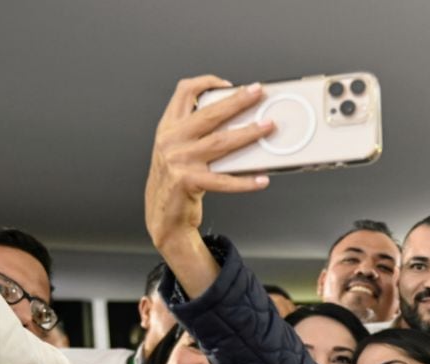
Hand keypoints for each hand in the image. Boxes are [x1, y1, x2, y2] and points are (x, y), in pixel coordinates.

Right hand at [145, 75, 273, 259]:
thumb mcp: (177, 149)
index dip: (206, 82)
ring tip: (268, 127)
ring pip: (221, 141)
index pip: (184, 92)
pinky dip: (245, 182)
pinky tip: (261, 179)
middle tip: (258, 92)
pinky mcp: (188, 181)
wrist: (161, 215)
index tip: (229, 85)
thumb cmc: (175, 181)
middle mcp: (172, 140)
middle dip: (237, 100)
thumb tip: (236, 122)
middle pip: (210, 113)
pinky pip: (224, 181)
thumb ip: (195, 133)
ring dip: (249, 133)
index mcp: (168, 127)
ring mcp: (179, 160)